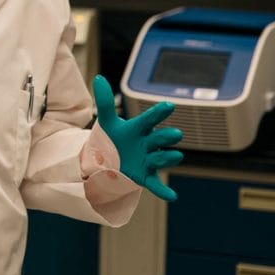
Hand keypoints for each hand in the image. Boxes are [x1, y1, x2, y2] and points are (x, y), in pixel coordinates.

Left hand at [92, 74, 183, 201]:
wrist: (110, 160)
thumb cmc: (115, 138)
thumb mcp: (107, 121)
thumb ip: (105, 102)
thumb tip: (98, 78)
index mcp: (139, 129)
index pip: (149, 118)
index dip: (158, 112)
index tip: (169, 105)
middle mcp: (148, 144)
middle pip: (159, 139)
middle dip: (167, 137)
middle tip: (175, 134)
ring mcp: (149, 160)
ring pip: (161, 159)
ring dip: (168, 158)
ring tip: (176, 156)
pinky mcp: (146, 176)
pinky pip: (156, 184)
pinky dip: (164, 191)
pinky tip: (172, 196)